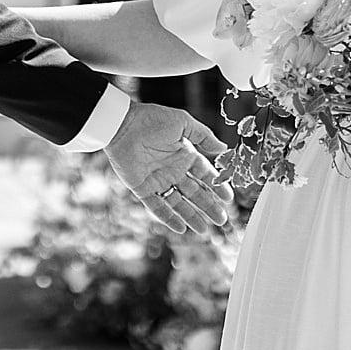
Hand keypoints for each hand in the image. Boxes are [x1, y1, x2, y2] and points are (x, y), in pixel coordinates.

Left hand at [103, 100, 234, 235]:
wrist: (122, 125)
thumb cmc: (151, 119)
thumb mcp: (183, 123)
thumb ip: (204, 136)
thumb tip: (224, 148)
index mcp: (184, 155)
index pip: (205, 175)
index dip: (217, 187)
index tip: (228, 199)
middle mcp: (173, 170)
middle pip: (195, 193)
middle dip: (208, 206)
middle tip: (221, 220)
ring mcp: (158, 180)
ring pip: (179, 203)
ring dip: (191, 216)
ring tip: (204, 230)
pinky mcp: (143, 188)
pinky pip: (157, 207)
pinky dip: (168, 218)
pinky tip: (181, 228)